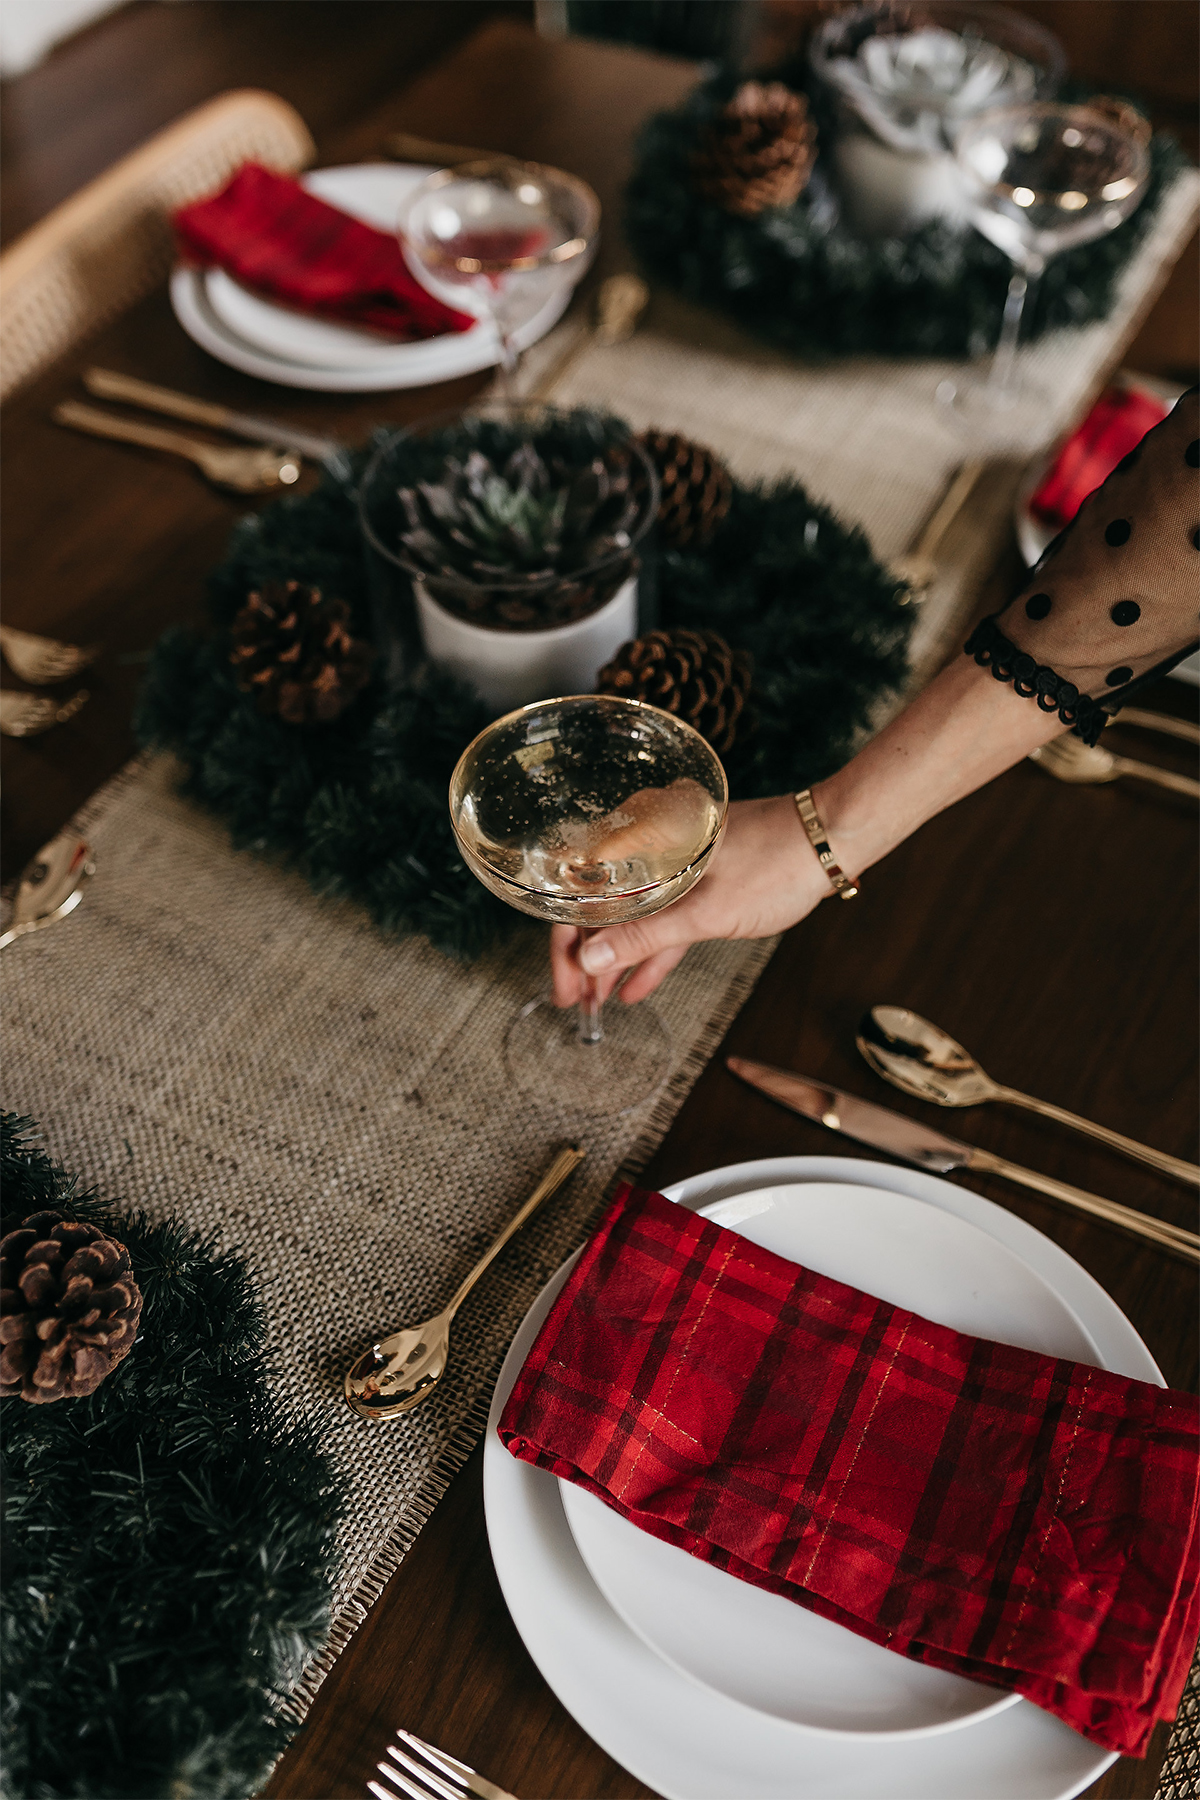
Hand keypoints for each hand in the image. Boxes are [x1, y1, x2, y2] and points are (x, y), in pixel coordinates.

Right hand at [549, 793, 827, 1006]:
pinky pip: (662, 919)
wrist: (830, 841)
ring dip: (616, 959)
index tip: (567, 986)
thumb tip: (591, 959)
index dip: (567, 946)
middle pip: (600, 907)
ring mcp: (674, 865)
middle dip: (587, 959)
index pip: (580, 896)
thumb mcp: (706, 911)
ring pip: (631, 917)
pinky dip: (651, 951)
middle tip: (576, 1001)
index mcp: (641, 841)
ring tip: (598, 1001)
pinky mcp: (698, 881)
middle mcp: (650, 847)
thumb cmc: (776, 864)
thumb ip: (647, 936)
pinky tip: (633, 985)